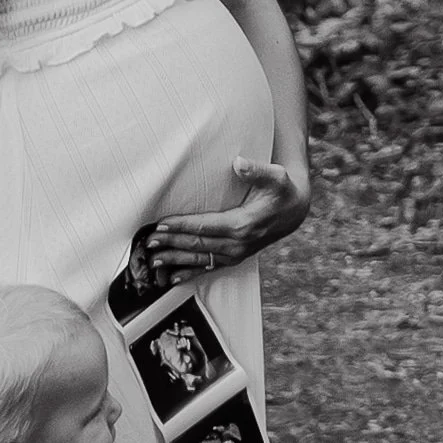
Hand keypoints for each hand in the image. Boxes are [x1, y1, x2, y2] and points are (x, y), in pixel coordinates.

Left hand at [139, 158, 310, 286]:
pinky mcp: (233, 258)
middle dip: (171, 244)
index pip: (204, 226)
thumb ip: (257, 170)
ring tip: (153, 261)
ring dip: (174, 261)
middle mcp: (236, 244)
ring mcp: (235, 254)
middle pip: (197, 244)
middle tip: (148, 242)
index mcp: (242, 225)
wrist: (294, 211)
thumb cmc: (282, 190)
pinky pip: (208, 269)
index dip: (181, 225)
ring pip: (199, 259)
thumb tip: (239, 163)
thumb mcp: (276, 176)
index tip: (161, 224)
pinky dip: (189, 274)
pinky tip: (172, 278)